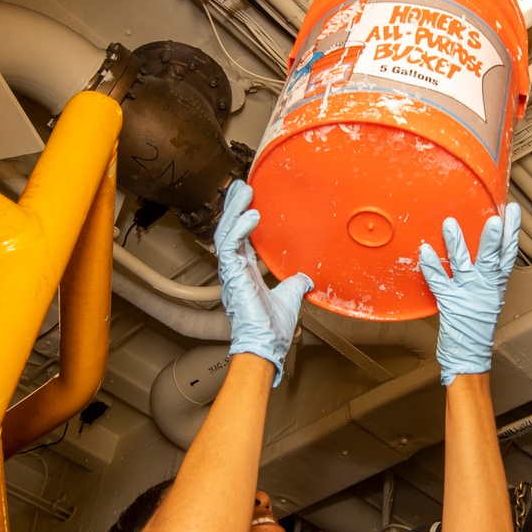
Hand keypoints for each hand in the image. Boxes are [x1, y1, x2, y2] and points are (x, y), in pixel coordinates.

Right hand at [214, 181, 312, 384]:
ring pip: (225, 233)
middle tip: (239, 186)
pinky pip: (230, 246)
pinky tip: (250, 215)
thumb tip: (306, 277)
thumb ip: (295, 284)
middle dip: (232, 207)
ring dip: (234, 210)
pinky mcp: (232, 275)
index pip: (238, 238)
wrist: (267, 345)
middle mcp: (235, 270)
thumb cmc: (271, 329)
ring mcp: (231, 272)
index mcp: (245, 272)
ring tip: (243, 191)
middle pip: (228, 230)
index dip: (240, 218)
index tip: (244, 199)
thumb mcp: (289, 298)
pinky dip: (240, 229)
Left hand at [419, 205, 521, 384]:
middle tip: (496, 217)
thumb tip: (482, 255)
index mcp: (496, 285)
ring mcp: (468, 295)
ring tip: (450, 223)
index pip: (508, 255)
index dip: (512, 232)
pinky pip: (439, 282)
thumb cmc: (476, 327)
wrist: (469, 357)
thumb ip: (485, 278)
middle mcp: (485, 288)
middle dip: (494, 237)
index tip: (515, 211)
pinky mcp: (450, 304)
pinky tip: (425, 251)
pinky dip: (431, 267)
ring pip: (463, 265)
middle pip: (493, 258)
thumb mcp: (487, 300)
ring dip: (457, 244)